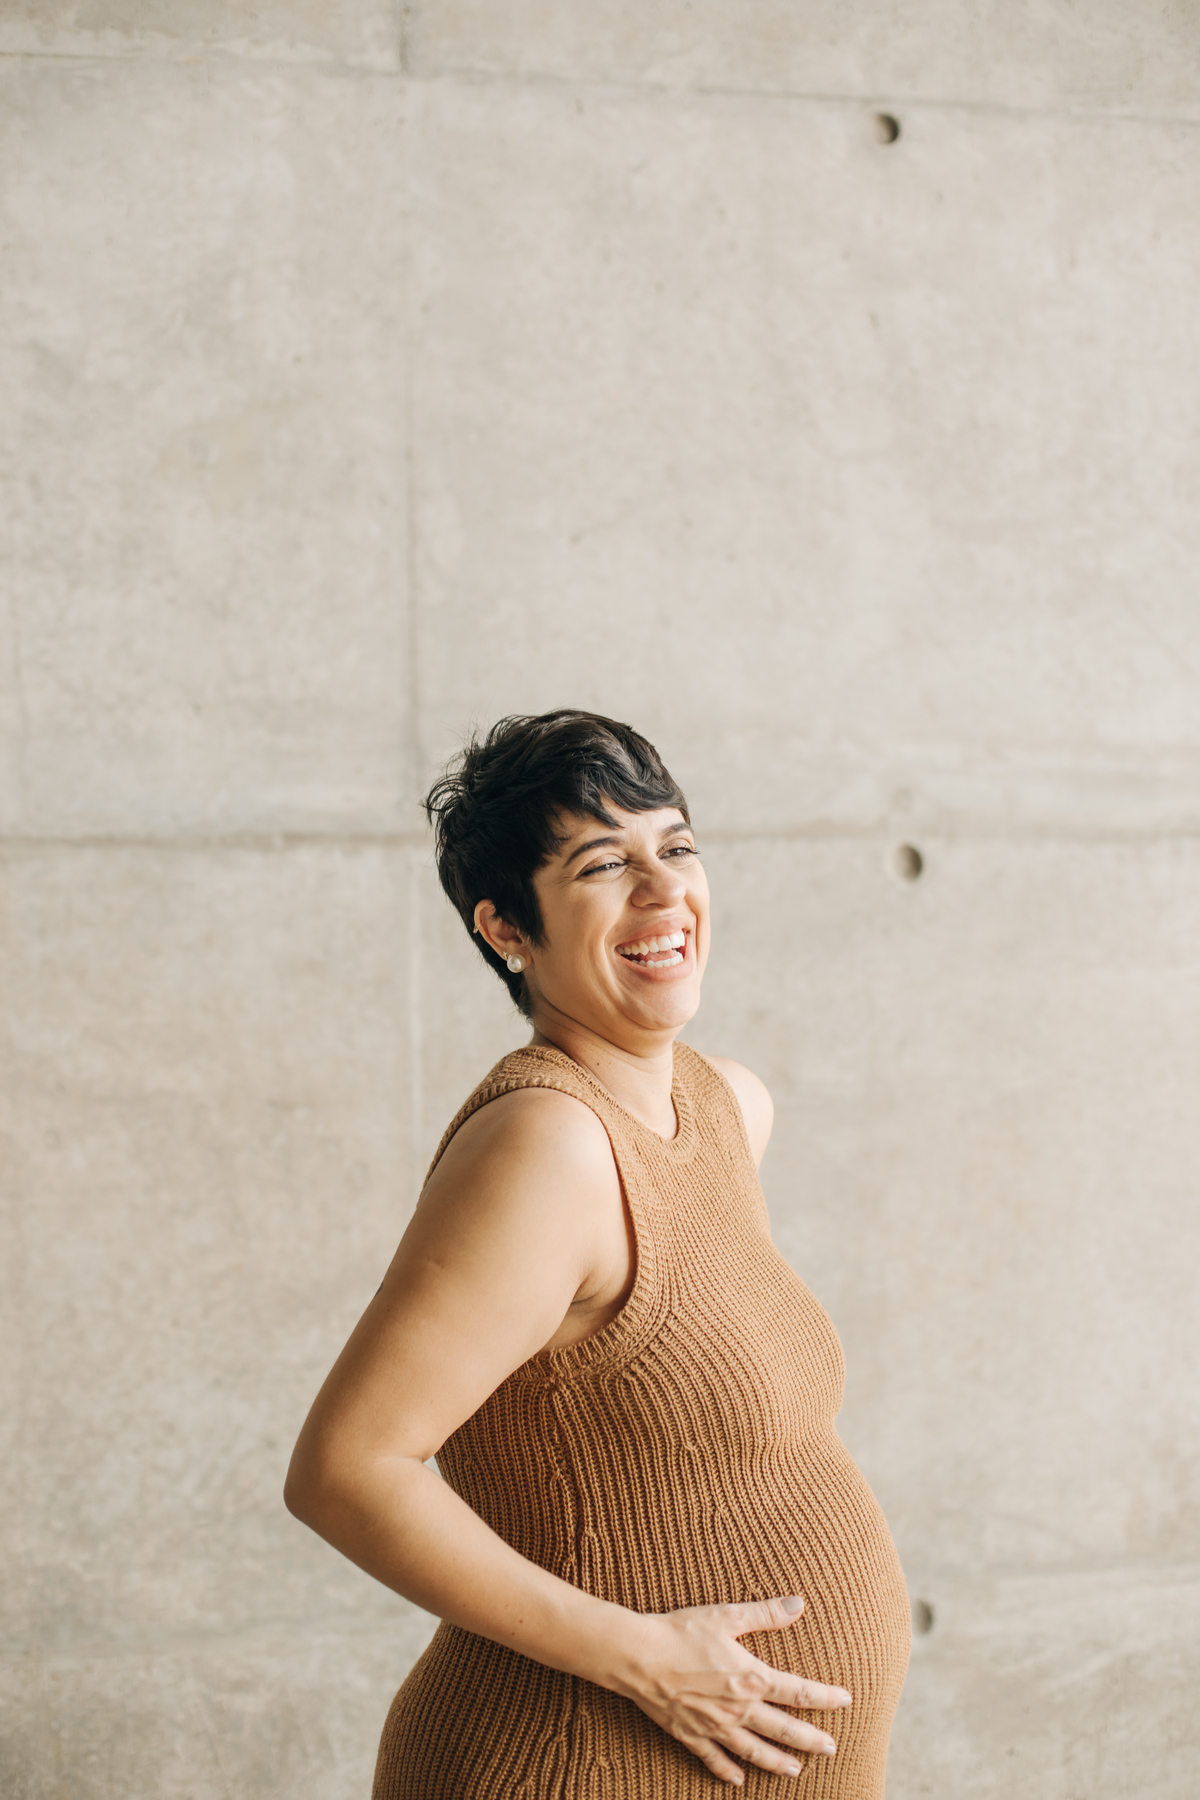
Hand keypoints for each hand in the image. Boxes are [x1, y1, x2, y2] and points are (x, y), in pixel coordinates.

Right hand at [614, 1595, 851, 1785]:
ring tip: (796, 1771)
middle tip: (831, 1749)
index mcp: (751, 1678)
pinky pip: (715, 1760)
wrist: (638, 1656)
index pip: (799, 1692)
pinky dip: (728, 1771)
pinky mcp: (691, 1736)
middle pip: (783, 1729)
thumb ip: (765, 1614)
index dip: (825, 1697)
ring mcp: (715, 1727)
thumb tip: (799, 1604)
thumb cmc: (681, 1632)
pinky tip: (739, 1780)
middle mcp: (738, 1709)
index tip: (846, 1700)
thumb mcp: (726, 1616)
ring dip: (778, 1762)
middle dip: (810, 1740)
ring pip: (755, 1751)